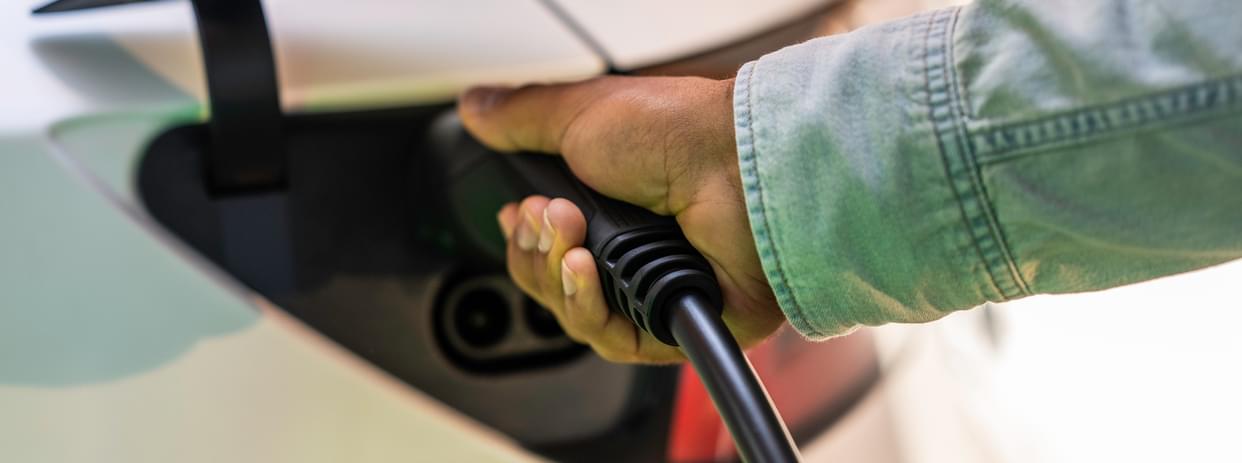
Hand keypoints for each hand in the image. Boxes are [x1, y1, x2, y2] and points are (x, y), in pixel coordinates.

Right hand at [458, 75, 783, 362]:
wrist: (738, 170)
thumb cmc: (680, 133)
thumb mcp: (582, 112)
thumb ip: (522, 117)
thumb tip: (476, 108)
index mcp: (611, 201)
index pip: (546, 240)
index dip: (523, 235)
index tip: (516, 214)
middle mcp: (631, 247)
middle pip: (548, 279)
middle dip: (536, 247)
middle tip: (551, 215)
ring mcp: (650, 287)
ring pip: (570, 311)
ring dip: (556, 272)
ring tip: (573, 235)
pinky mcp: (670, 324)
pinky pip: (607, 338)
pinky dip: (585, 305)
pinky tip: (586, 270)